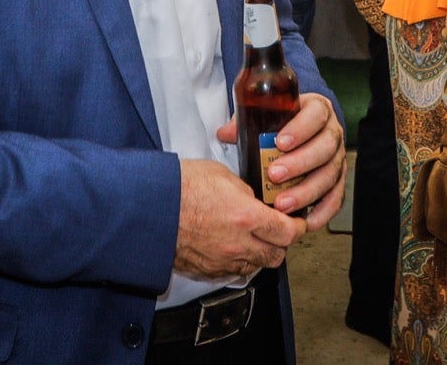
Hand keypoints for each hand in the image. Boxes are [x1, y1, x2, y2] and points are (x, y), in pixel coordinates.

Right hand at [174, 160, 303, 280]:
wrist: (148, 208)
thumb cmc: (179, 187)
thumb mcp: (222, 175)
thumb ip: (246, 191)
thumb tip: (256, 200)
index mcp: (247, 217)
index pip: (288, 232)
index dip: (298, 227)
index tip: (297, 222)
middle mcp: (238, 244)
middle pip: (277, 255)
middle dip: (282, 243)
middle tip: (278, 230)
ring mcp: (222, 260)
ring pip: (255, 266)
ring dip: (260, 253)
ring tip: (253, 238)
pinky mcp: (206, 270)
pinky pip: (231, 271)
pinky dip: (237, 261)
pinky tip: (230, 246)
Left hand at [214, 94, 346, 229]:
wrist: (299, 132)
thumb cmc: (283, 124)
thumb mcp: (267, 115)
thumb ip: (247, 122)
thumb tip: (226, 133)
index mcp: (317, 110)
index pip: (316, 115)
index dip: (301, 129)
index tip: (280, 142)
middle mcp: (332, 133)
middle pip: (325, 147)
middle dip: (300, 163)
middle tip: (274, 175)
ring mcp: (337, 158)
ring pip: (330, 175)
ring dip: (306, 191)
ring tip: (282, 203)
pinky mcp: (337, 181)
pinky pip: (336, 197)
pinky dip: (322, 211)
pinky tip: (305, 220)